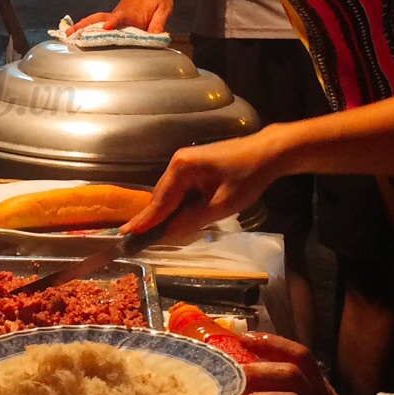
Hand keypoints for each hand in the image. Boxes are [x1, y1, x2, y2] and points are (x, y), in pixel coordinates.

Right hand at [73, 0, 174, 35]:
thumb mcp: (164, 8)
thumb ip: (159, 22)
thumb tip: (156, 37)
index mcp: (132, 13)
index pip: (121, 17)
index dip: (114, 22)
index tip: (106, 27)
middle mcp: (120, 15)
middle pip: (100, 19)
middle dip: (86, 26)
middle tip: (72, 33)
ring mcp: (114, 15)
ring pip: (96, 19)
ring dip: (82, 26)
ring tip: (69, 34)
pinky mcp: (113, 17)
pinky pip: (98, 21)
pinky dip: (86, 26)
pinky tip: (77, 33)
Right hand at [122, 130, 286, 238]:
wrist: (267, 154)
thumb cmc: (247, 178)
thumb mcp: (221, 205)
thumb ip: (192, 220)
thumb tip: (168, 233)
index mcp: (181, 168)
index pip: (159, 202)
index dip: (145, 222)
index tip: (126, 235)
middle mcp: (177, 162)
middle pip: (161, 197)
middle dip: (154, 219)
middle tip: (137, 240)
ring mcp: (185, 162)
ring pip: (170, 194)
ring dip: (167, 213)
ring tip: (154, 233)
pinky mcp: (194, 166)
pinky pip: (180, 189)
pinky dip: (178, 204)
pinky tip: (177, 217)